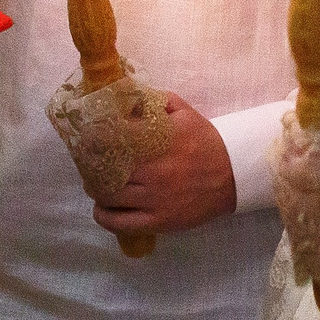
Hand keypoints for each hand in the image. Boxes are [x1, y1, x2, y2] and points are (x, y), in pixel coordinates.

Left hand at [88, 91, 236, 237]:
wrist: (233, 175)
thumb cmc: (205, 142)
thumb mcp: (184, 112)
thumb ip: (156, 101)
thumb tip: (127, 96)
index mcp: (157, 141)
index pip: (112, 139)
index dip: (93, 139)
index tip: (86, 139)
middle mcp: (153, 170)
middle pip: (106, 169)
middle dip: (92, 166)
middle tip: (89, 163)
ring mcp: (155, 198)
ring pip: (109, 197)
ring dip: (96, 190)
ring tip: (95, 185)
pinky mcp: (159, 220)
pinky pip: (121, 223)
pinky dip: (105, 216)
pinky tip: (101, 209)